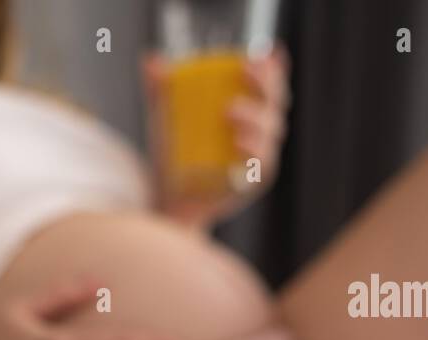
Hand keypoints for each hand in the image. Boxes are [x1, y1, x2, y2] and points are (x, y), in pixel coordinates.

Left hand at [144, 46, 290, 227]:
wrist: (167, 199)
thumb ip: (160, 91)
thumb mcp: (165, 121)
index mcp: (247, 111)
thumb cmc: (173, 157)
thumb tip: (152, 63)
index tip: (255, 54)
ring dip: (255, 117)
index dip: (269, 68)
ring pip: (271, 131)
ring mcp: (258, 157)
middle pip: (275, 102)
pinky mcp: (253, 181)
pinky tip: (239, 142)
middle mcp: (259, 132)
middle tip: (244, 70)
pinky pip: (261, 163)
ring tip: (229, 111)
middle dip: (265, 82)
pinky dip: (254, 150)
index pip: (266, 84)